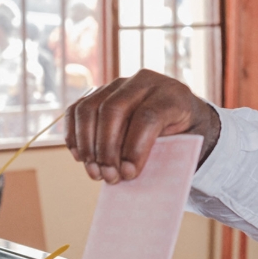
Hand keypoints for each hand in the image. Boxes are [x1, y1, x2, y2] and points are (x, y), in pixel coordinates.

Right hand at [66, 69, 220, 183]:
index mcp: (172, 94)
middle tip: (109, 176)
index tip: (129, 174)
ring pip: (90, 108)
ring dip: (87, 144)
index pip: (147, 116)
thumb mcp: (183, 143)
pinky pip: (77, 110)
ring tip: (95, 172)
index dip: (135, 148)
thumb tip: (128, 174)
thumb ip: (162, 154)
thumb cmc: (181, 135)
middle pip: (113, 110)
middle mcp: (144, 82)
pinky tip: (81, 157)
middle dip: (107, 149)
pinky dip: (74, 135)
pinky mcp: (100, 92)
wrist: (179, 115)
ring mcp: (119, 84)